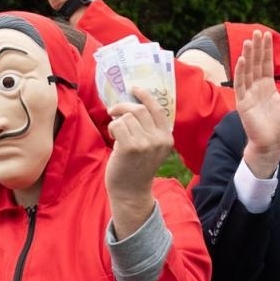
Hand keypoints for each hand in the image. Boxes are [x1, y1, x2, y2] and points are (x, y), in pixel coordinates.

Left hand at [106, 89, 174, 234]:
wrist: (130, 192)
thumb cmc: (136, 167)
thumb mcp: (151, 147)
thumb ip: (149, 128)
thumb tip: (134, 103)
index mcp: (167, 138)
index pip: (157, 109)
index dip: (145, 96)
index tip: (134, 88)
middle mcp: (159, 139)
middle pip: (139, 109)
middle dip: (123, 107)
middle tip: (113, 111)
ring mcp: (146, 143)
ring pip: (127, 117)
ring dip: (117, 122)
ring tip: (117, 135)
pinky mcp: (131, 147)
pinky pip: (117, 125)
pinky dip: (112, 129)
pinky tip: (114, 140)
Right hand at [235, 31, 279, 178]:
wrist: (273, 142)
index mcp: (267, 86)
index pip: (266, 64)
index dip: (266, 50)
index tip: (266, 35)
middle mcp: (257, 87)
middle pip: (256, 64)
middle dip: (257, 48)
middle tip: (257, 32)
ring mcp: (248, 94)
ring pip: (247, 71)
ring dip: (248, 56)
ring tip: (249, 41)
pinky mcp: (243, 102)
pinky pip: (241, 84)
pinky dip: (241, 72)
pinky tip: (242, 59)